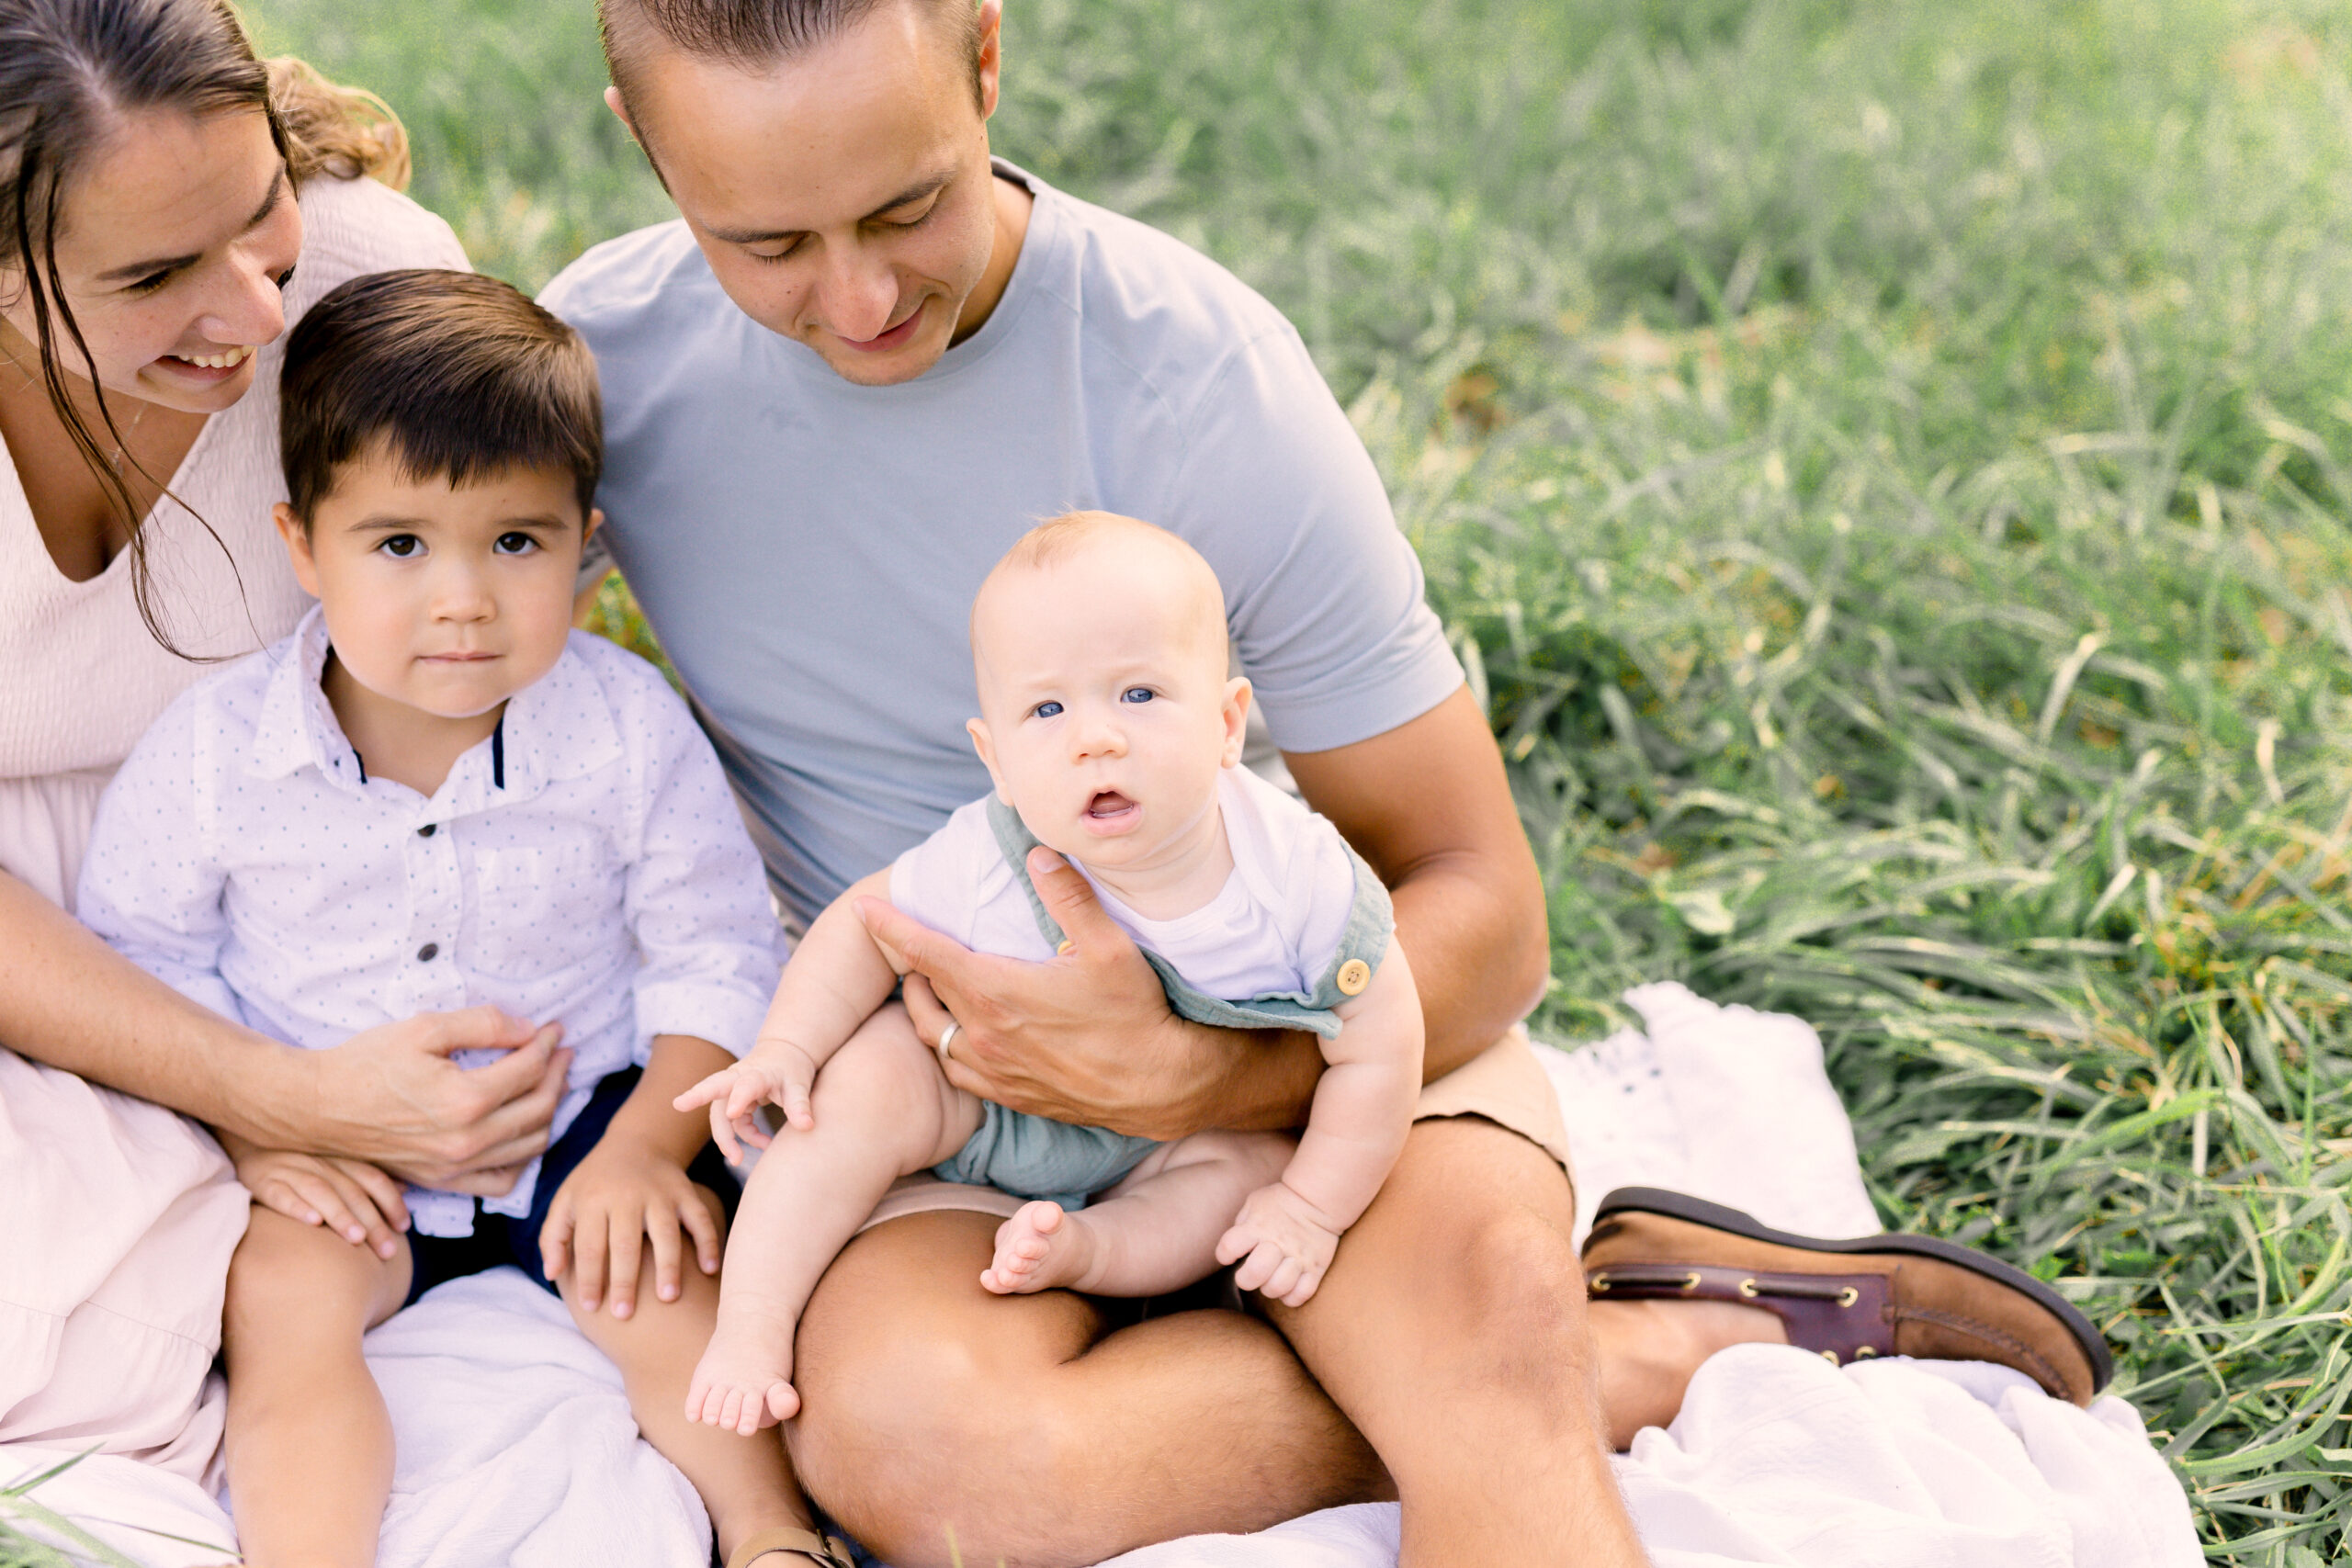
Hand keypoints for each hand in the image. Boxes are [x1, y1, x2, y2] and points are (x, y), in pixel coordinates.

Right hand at [222, 1131, 409, 1260]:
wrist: (249, 1153)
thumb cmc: (301, 1168)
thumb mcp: (336, 1168)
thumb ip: (367, 1179)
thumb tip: (406, 1187)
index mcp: (338, 1161)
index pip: (372, 1178)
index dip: (391, 1201)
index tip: (404, 1227)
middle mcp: (318, 1163)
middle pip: (351, 1191)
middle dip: (372, 1221)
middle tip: (387, 1250)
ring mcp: (290, 1171)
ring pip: (321, 1191)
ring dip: (341, 1214)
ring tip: (357, 1238)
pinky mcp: (263, 1182)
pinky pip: (281, 1194)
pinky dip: (297, 1206)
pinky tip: (312, 1221)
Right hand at [290, 1007, 571, 1188]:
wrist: (317, 1107)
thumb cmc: (366, 1062)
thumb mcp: (425, 1028)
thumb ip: (483, 1024)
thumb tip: (528, 1030)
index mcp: (465, 1100)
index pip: (530, 1069)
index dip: (548, 1044)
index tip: (554, 1029)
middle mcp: (467, 1140)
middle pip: (540, 1108)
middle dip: (558, 1075)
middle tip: (560, 1052)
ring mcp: (455, 1167)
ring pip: (530, 1146)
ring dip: (549, 1113)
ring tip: (549, 1084)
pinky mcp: (442, 1181)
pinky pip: (501, 1181)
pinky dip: (523, 1157)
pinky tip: (522, 1132)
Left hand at [539, 1131, 721, 1318]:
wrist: (636, 1141)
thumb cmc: (594, 1182)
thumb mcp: (565, 1201)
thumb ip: (554, 1237)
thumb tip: (552, 1275)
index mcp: (593, 1200)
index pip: (590, 1246)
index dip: (590, 1278)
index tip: (592, 1307)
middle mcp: (627, 1196)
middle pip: (626, 1244)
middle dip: (625, 1281)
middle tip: (625, 1314)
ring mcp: (660, 1194)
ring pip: (666, 1232)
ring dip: (669, 1266)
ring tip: (668, 1298)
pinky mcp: (685, 1192)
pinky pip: (700, 1219)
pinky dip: (707, 1242)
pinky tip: (708, 1269)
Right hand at [671, 1044, 817, 1162]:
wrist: (784, 1055)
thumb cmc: (791, 1068)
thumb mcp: (800, 1084)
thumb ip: (800, 1105)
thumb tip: (807, 1127)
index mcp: (757, 1073)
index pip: (746, 1085)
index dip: (739, 1098)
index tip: (733, 1112)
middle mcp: (739, 1078)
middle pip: (714, 1087)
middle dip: (697, 1095)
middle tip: (679, 1104)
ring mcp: (732, 1089)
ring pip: (720, 1115)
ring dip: (727, 1138)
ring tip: (737, 1160)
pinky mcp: (733, 1100)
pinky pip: (733, 1123)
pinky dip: (746, 1136)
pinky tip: (764, 1143)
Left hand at [857, 847, 1264, 1140]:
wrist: (1157, 1086)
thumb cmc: (1135, 1015)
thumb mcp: (1109, 947)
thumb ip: (1068, 897)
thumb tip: (1038, 854)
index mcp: (997, 992)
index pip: (925, 953)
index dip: (890, 928)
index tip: (861, 908)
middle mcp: (984, 1033)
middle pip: (924, 991)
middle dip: (910, 962)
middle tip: (907, 939)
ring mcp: (993, 1069)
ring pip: (932, 1033)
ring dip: (923, 1005)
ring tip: (926, 983)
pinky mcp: (1007, 1094)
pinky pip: (955, 1068)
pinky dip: (945, 1044)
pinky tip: (959, 1033)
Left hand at [1215, 1180, 1342, 1307]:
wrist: (1317, 1199)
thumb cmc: (1280, 1202)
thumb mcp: (1254, 1203)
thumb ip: (1241, 1225)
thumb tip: (1232, 1249)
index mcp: (1257, 1227)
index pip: (1229, 1247)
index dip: (1224, 1254)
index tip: (1230, 1255)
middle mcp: (1277, 1243)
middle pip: (1255, 1273)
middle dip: (1245, 1280)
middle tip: (1249, 1275)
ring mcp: (1299, 1257)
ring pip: (1279, 1287)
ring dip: (1270, 1288)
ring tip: (1271, 1280)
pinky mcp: (1316, 1268)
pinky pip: (1302, 1294)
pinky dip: (1291, 1296)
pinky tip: (1288, 1286)